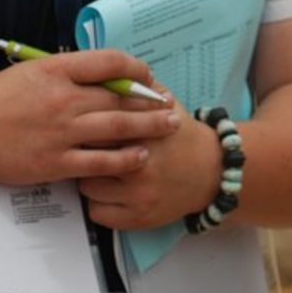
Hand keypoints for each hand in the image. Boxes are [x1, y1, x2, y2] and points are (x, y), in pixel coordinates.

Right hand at [0, 49, 179, 185]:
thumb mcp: (29, 71)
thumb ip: (65, 71)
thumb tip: (101, 72)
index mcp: (55, 69)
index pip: (108, 61)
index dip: (135, 66)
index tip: (147, 73)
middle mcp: (62, 98)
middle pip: (120, 96)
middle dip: (152, 99)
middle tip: (171, 102)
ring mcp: (60, 132)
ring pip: (117, 127)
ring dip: (149, 126)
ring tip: (170, 125)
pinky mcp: (54, 163)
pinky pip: (100, 161)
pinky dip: (125, 158)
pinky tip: (141, 155)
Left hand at [77, 93, 221, 230]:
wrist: (212, 171)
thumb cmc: (182, 136)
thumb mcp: (165, 102)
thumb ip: (137, 87)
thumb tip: (105, 73)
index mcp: (145, 133)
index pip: (98, 125)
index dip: (85, 122)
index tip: (80, 122)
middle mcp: (141, 165)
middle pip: (87, 156)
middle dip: (81, 150)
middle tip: (80, 145)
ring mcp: (138, 195)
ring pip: (86, 187)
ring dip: (89, 177)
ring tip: (99, 168)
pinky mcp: (137, 218)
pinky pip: (96, 212)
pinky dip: (98, 202)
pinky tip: (108, 189)